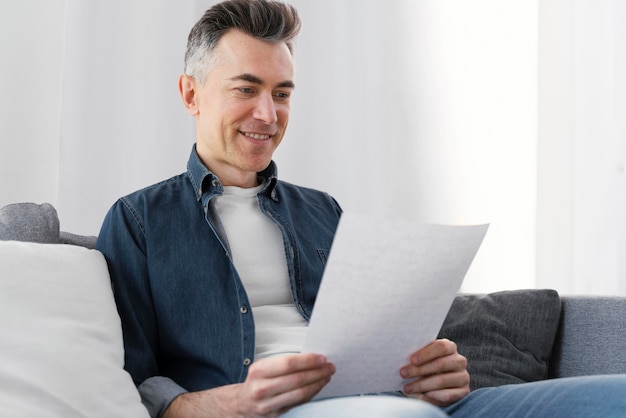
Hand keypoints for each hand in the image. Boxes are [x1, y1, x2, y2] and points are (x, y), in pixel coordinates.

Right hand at [163, 353, 334, 417]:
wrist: (236, 406)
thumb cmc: (253, 383)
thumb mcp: (262, 368)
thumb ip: (282, 365)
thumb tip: (310, 358)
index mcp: (258, 371)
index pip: (289, 364)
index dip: (309, 360)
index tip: (322, 357)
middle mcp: (261, 389)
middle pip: (297, 379)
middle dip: (318, 372)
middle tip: (330, 366)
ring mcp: (268, 405)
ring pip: (300, 394)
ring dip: (318, 384)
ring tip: (327, 376)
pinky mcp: (274, 416)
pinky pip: (297, 403)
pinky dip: (311, 394)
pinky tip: (318, 387)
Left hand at [399, 339, 468, 406]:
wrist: (436, 386)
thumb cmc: (425, 368)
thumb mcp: (422, 360)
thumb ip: (417, 356)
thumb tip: (401, 356)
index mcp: (450, 347)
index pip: (441, 347)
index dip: (426, 353)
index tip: (411, 359)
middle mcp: (459, 361)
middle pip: (441, 364)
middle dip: (420, 370)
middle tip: (403, 373)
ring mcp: (463, 377)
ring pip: (442, 380)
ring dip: (422, 385)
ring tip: (407, 388)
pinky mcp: (463, 392)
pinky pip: (447, 395)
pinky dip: (431, 396)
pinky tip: (420, 396)